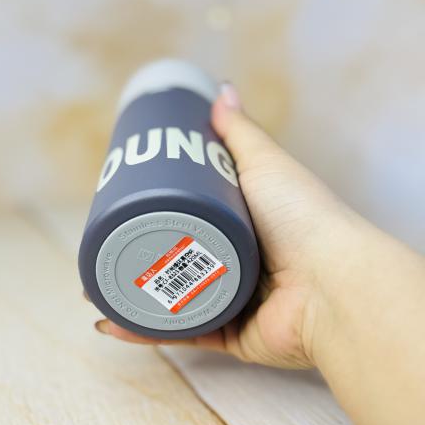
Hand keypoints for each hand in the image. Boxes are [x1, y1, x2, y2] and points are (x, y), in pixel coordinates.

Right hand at [93, 82, 358, 369]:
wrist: (333, 284)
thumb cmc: (303, 218)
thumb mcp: (265, 165)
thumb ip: (242, 133)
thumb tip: (220, 90)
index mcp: (244, 223)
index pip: (190, 213)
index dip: (155, 208)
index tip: (121, 198)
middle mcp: (237, 261)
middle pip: (174, 256)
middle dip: (132, 256)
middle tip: (99, 244)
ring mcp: (233, 299)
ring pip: (170, 298)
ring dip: (128, 296)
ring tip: (92, 285)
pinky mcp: (229, 334)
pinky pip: (179, 332)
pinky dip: (143, 330)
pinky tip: (109, 321)